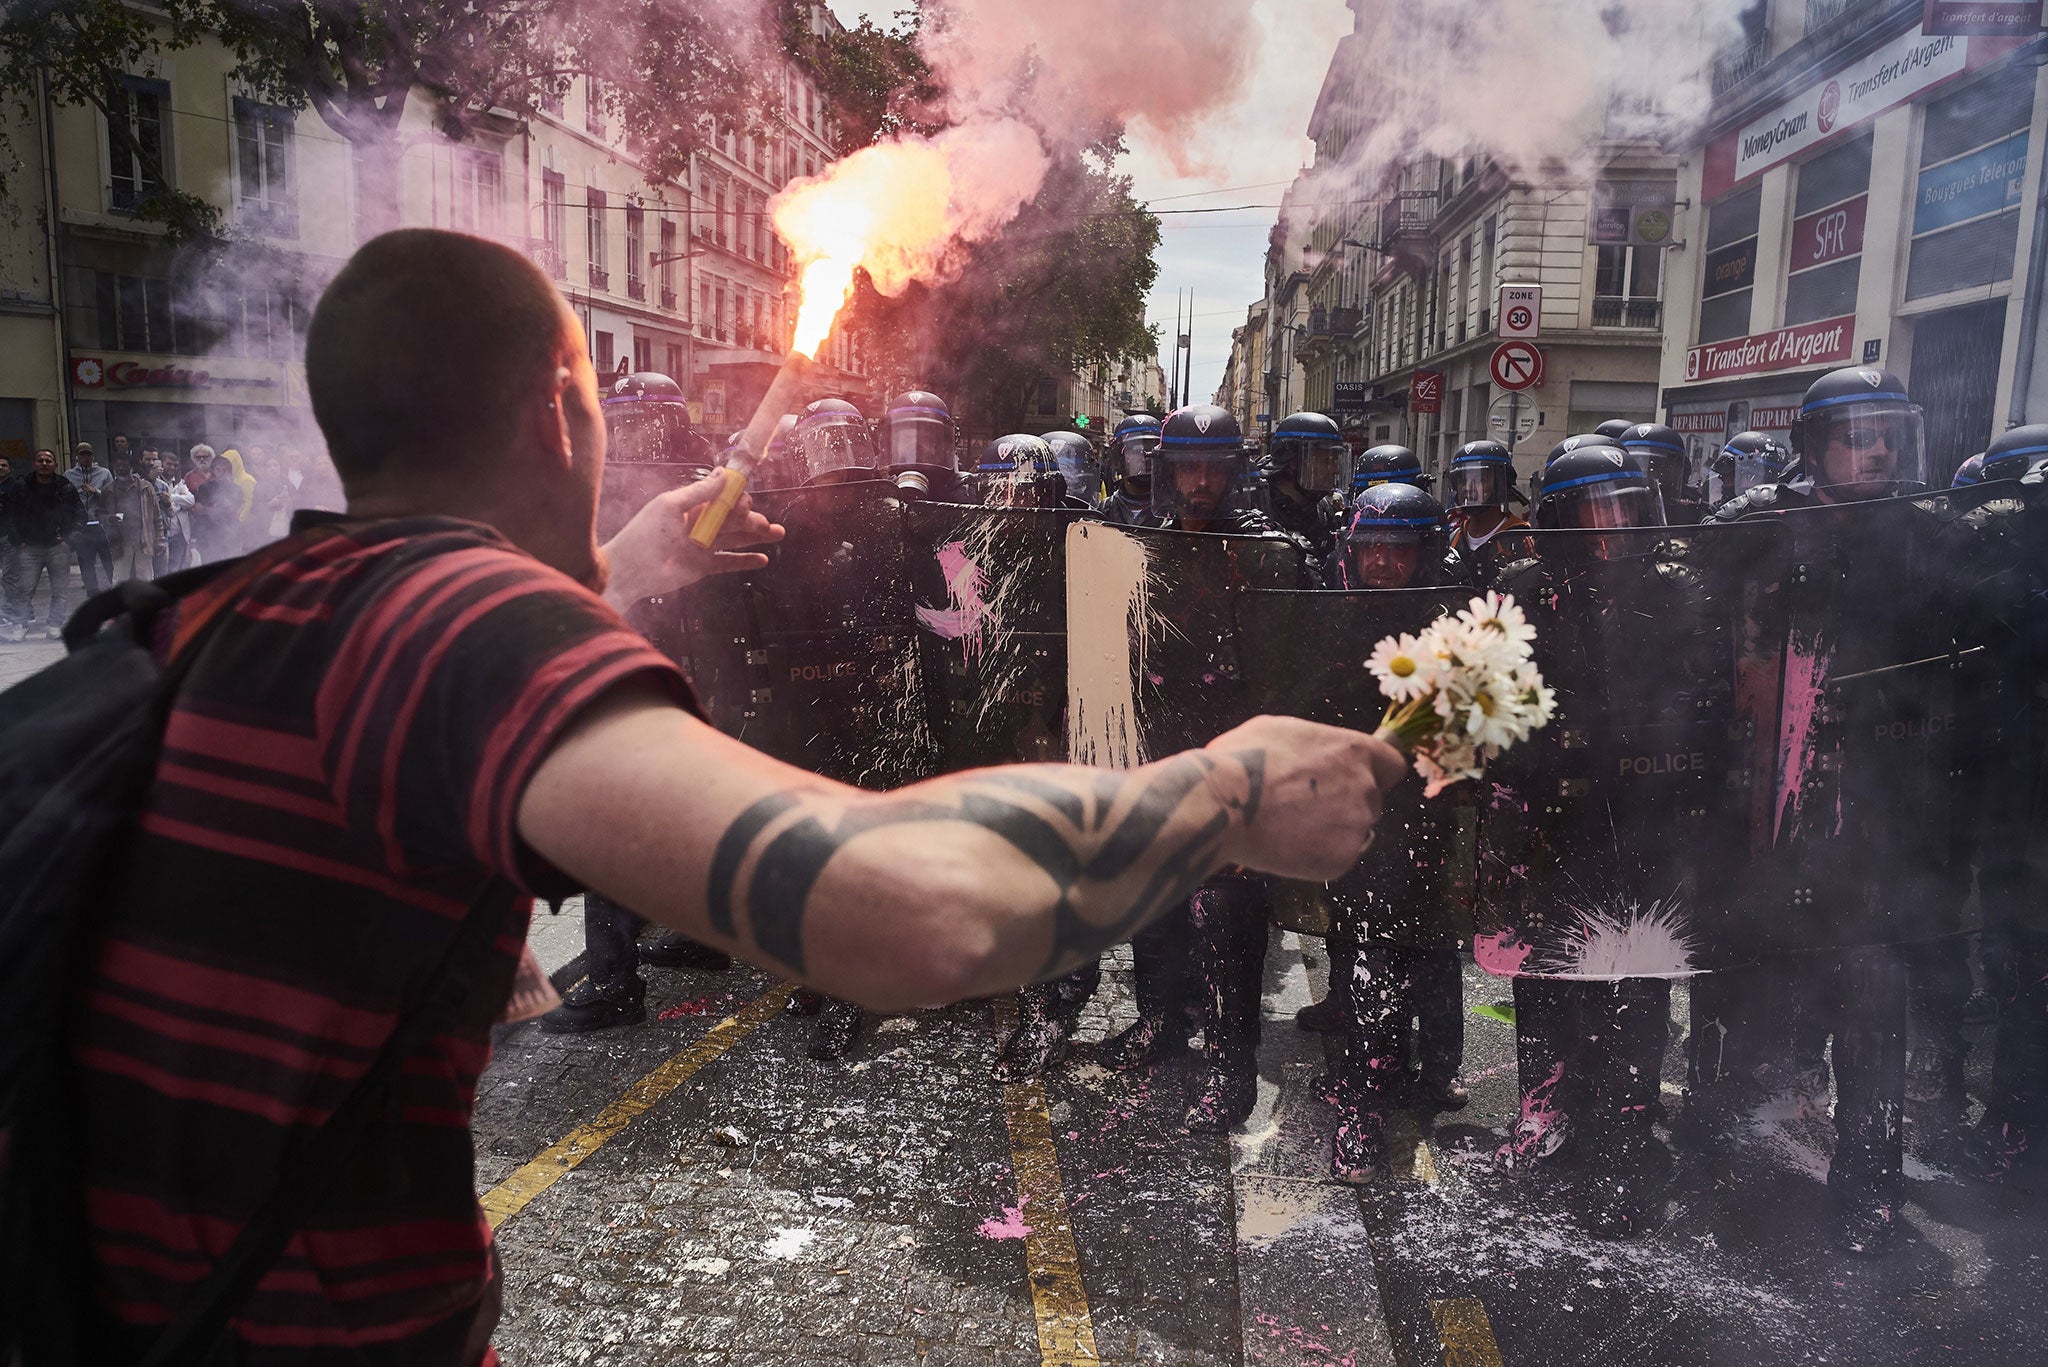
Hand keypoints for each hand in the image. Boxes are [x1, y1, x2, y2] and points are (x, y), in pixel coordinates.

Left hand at [601, 473, 783, 607]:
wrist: (628, 571)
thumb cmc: (643, 535)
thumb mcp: (671, 507)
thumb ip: (700, 492)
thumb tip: (724, 473)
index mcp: (690, 505)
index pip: (721, 498)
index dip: (736, 499)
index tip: (745, 503)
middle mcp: (698, 524)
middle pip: (732, 518)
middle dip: (751, 519)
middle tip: (766, 524)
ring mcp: (701, 546)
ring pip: (735, 539)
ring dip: (756, 536)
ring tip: (777, 534)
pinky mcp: (702, 567)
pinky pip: (728, 562)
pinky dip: (745, 561)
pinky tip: (762, 559)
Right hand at [1204, 715, 1406, 881]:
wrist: (1223, 804)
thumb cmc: (1244, 760)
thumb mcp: (1281, 730)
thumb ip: (1314, 744)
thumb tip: (1315, 754)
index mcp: (1354, 751)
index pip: (1393, 765)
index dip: (1376, 774)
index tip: (1358, 780)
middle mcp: (1365, 788)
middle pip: (1371, 800)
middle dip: (1346, 803)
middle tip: (1306, 807)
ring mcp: (1357, 826)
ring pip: (1353, 830)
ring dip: (1331, 830)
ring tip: (1289, 826)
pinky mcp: (1341, 859)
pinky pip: (1336, 857)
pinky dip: (1316, 855)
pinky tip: (1286, 845)